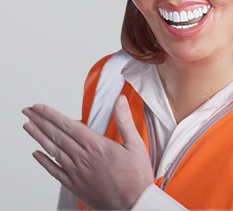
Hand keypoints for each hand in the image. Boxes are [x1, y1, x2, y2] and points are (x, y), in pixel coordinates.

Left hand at [22, 95, 153, 209]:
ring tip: (28, 127)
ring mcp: (77, 173)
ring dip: (38, 137)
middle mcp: (83, 158)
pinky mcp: (75, 186)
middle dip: (41, 121)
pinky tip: (37, 154)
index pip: (70, 126)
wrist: (133, 205)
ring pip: (53, 151)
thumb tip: (120, 101)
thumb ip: (125, 120)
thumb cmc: (135, 177)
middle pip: (57, 136)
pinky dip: (44, 162)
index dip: (53, 115)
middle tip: (29, 111)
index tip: (41, 108)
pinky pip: (55, 172)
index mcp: (97, 146)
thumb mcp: (136, 144)